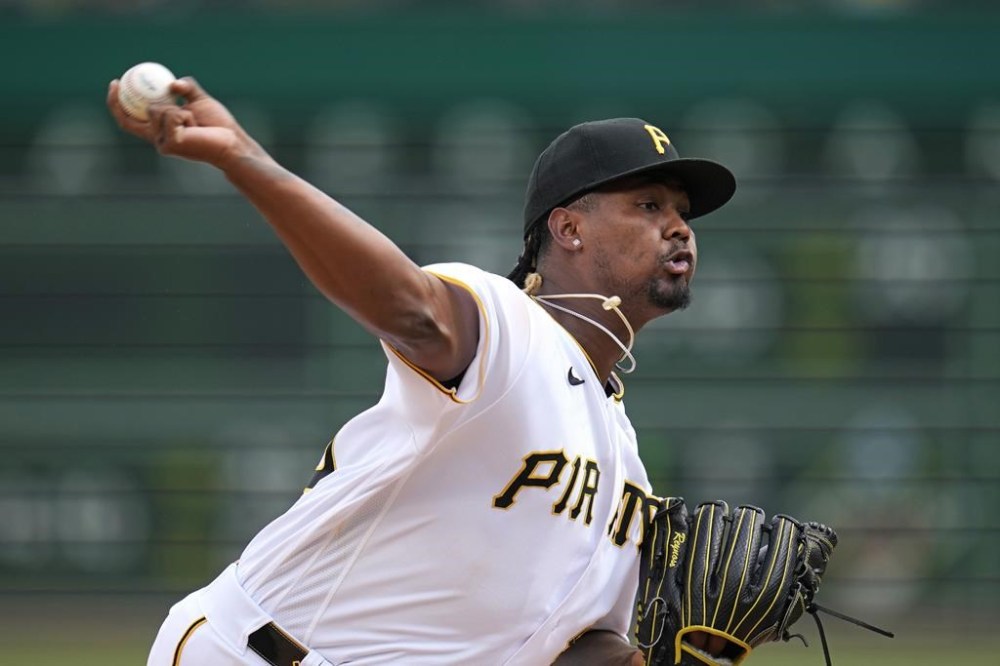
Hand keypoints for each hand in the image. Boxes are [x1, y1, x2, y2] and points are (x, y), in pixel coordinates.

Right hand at [106, 76, 260, 168]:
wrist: (232, 142)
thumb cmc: (218, 125)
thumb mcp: (200, 100)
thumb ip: (187, 89)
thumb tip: (172, 84)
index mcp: (160, 130)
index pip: (130, 120)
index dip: (117, 104)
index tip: (116, 83)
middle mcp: (157, 139)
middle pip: (133, 116)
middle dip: (120, 100)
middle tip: (118, 81)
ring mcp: (162, 143)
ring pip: (156, 110)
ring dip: (175, 107)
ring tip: (193, 120)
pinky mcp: (170, 144)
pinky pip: (170, 115)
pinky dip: (183, 113)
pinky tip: (194, 124)